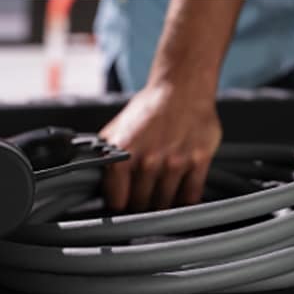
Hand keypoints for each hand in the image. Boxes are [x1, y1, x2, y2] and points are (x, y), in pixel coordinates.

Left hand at [99, 84, 221, 211]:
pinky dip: (184, 202)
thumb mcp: (117, 129)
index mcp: (123, 154)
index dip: (119, 205)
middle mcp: (149, 160)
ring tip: (159, 196)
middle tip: (142, 200)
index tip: (122, 205)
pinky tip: (179, 195)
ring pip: (165, 204)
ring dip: (161, 205)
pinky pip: (190, 197)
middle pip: (141, 205)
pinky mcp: (199, 161)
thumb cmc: (150, 108)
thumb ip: (107, 156)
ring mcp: (175, 162)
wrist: (182, 87)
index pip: (117, 201)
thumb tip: (94, 180)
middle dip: (140, 205)